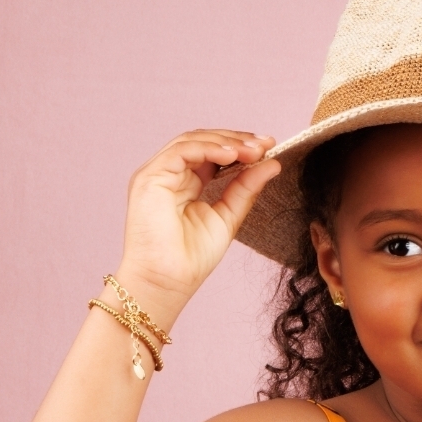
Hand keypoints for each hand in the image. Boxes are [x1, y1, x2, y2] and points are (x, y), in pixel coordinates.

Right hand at [117, 130, 280, 316]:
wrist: (168, 282)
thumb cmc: (191, 258)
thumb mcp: (228, 216)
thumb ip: (246, 188)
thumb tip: (272, 163)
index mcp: (185, 183)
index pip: (212, 153)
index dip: (239, 146)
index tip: (268, 146)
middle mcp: (168, 174)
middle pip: (202, 142)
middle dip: (236, 140)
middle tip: (265, 143)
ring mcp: (156, 174)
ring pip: (191, 141)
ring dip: (226, 142)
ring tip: (254, 149)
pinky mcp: (149, 177)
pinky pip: (181, 151)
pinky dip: (208, 148)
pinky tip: (232, 155)